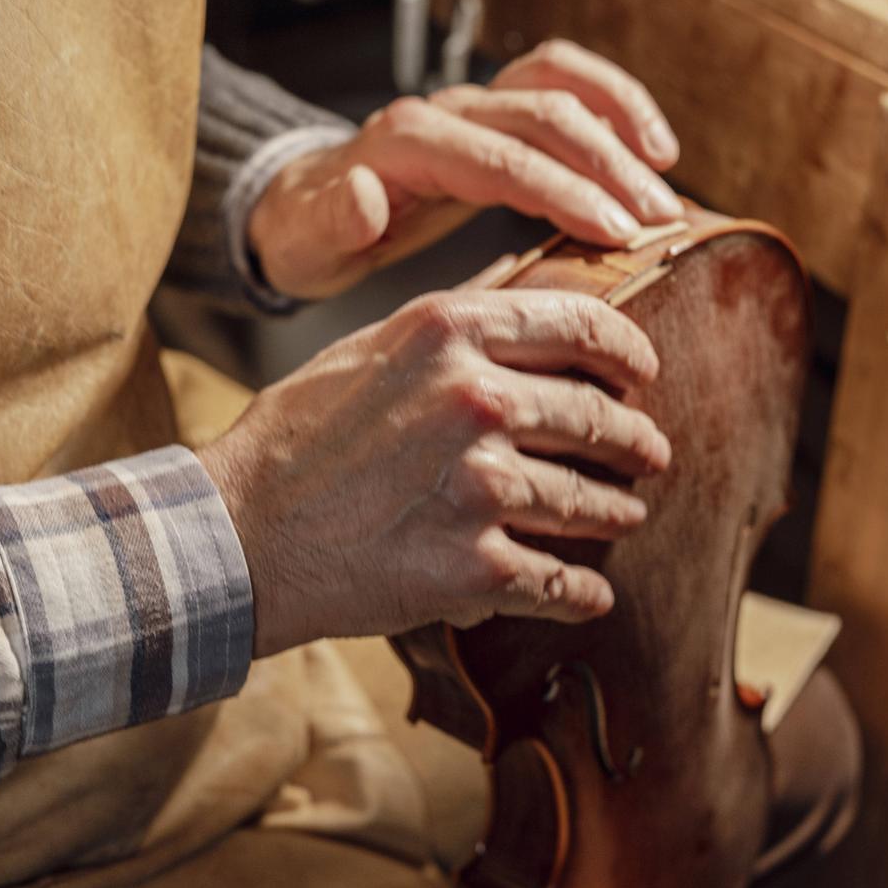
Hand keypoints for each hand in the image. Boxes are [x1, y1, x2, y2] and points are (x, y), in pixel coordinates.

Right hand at [196, 289, 671, 658]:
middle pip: (596, 417)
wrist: (239, 538)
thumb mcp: (365, 348)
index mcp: (449, 333)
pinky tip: (594, 593)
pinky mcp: (476, 570)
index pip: (581, 326)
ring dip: (616, 511)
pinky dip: (584, 591)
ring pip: (588, 502)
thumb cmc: (292, 441)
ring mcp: (481, 489)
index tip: (643, 371)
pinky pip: (561, 582)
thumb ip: (447, 327)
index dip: (628, 351)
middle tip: (649, 452)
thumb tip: (516, 294)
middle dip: (634, 439)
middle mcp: (476, 401)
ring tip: (625, 513)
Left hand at [248, 39, 681, 300]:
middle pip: (542, 117)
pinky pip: (562, 87)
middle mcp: (444, 111)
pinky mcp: (493, 116)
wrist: (297, 208)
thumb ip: (332, 220)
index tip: (615, 232)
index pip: (501, 160)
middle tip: (657, 222)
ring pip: (559, 87)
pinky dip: (612, 104)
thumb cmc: (305, 234)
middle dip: (607, 166)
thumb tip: (363, 193)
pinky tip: (652, 147)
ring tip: (666, 181)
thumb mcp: (302, 243)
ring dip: (621, 126)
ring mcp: (471, 106)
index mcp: (404, 144)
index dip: (563, 191)